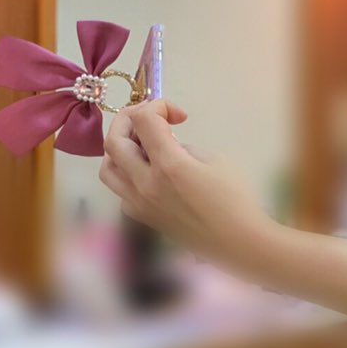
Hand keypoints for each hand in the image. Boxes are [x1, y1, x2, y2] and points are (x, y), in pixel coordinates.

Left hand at [99, 100, 271, 269]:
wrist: (238, 241)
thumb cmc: (236, 200)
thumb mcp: (217, 161)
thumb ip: (185, 149)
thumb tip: (167, 147)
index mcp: (169, 165)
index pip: (144, 120)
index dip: (159, 106)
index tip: (179, 115)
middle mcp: (145, 183)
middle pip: (114, 140)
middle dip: (131, 119)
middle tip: (152, 119)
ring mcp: (139, 203)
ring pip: (108, 167)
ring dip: (120, 148)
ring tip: (143, 146)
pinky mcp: (142, 217)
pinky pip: (121, 190)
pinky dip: (128, 175)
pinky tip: (150, 174)